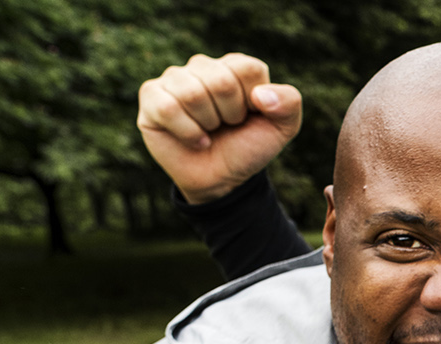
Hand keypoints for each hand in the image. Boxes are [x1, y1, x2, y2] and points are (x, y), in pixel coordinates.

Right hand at [137, 53, 302, 205]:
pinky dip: (187, 132)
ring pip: (193, 93)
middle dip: (230, 115)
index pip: (247, 68)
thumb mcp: (282, 128)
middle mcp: (202, 65)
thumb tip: (261, 95)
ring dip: (208, 124)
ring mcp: (174, 79)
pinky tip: (194, 139)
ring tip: (209, 131)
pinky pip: (168, 107)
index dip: (252, 102)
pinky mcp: (151, 96)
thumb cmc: (248, 148)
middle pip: (220, 81)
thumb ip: (289, 102)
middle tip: (227, 126)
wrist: (222, 180)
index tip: (248, 116)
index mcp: (234, 66)